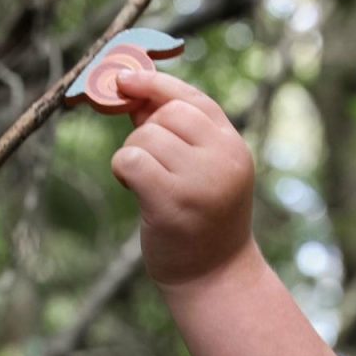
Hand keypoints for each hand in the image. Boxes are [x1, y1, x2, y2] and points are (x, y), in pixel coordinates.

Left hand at [111, 71, 255, 288]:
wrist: (215, 277)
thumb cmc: (202, 219)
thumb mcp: (202, 168)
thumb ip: (175, 131)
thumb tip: (133, 90)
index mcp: (233, 146)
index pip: (193, 98)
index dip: (155, 84)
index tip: (126, 78)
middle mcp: (223, 158)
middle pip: (165, 113)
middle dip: (146, 132)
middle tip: (150, 165)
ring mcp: (200, 179)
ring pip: (144, 136)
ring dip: (133, 155)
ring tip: (149, 184)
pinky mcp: (172, 201)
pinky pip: (130, 158)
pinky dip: (122, 169)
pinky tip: (135, 189)